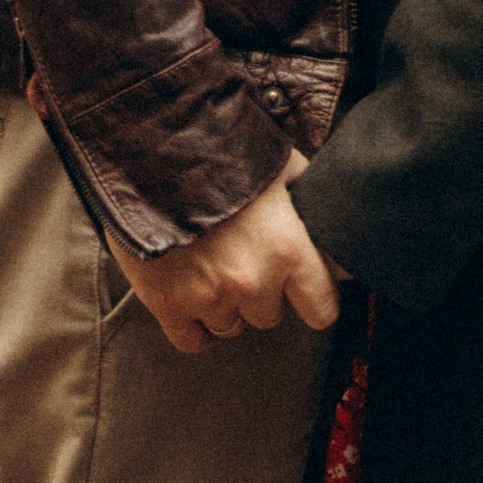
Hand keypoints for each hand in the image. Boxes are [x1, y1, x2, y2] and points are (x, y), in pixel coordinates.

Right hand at [107, 151, 340, 352]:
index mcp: (288, 249)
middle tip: (242, 254)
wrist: (152, 143)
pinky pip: (192, 339)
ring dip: (225, 302)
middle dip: (260, 290)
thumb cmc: (221, 146)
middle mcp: (253, 281)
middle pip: (269, 315)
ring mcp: (208, 296)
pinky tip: (189, 290)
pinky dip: (192, 322)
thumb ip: (307, 198)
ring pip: (231, 326)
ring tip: (209, 261)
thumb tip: (331, 220)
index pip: (322, 309)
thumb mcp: (280, 163)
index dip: (313, 295)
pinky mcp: (168, 303)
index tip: (302, 285)